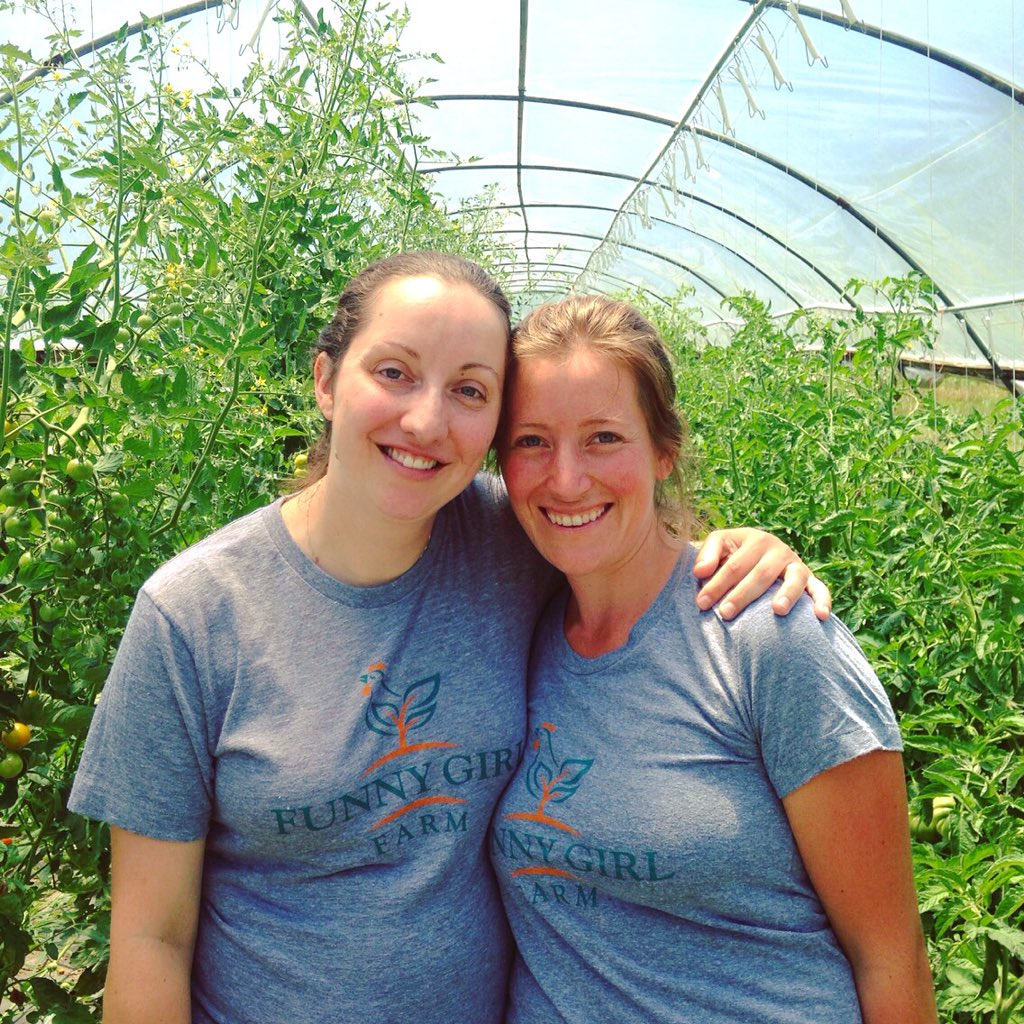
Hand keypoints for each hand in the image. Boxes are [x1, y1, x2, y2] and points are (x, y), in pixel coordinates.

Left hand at [693, 528, 831, 620]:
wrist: (755, 554)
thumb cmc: (732, 554)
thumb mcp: (719, 546)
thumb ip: (706, 555)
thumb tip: (700, 573)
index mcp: (754, 539)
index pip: (734, 564)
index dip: (717, 583)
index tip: (701, 603)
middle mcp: (778, 549)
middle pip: (760, 573)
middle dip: (742, 595)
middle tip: (725, 614)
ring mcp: (795, 564)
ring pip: (794, 578)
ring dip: (787, 594)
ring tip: (777, 610)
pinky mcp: (810, 579)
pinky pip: (820, 589)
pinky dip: (823, 601)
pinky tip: (820, 616)